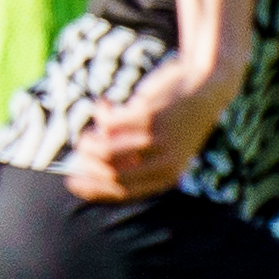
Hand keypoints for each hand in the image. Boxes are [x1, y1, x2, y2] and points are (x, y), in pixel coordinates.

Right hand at [63, 55, 233, 202]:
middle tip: (80, 149)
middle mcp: (163, 163)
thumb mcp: (163, 145)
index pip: (122, 192)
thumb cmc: (178, 117)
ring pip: (107, 149)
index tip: (71, 181)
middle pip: (111, 173)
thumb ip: (135, 157)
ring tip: (88, 131)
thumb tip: (90, 163)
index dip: (93, 189)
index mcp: (167, 176)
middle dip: (87, 163)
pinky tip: (104, 104)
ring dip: (89, 141)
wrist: (206, 87)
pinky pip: (110, 123)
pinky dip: (101, 113)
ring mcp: (156, 141)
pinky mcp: (149, 118)